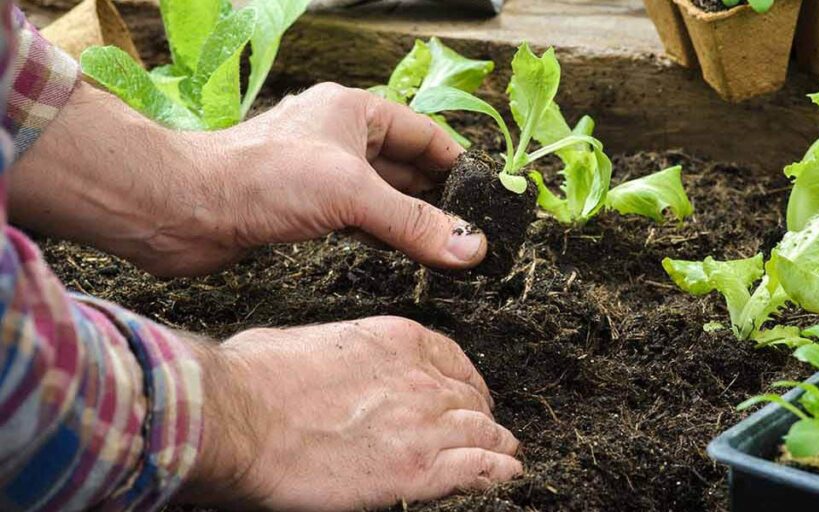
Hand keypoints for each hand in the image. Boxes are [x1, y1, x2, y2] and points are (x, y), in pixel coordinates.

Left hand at [9, 82, 485, 276]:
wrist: (183, 210)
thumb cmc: (261, 179)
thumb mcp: (351, 194)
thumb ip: (414, 222)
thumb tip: (472, 246)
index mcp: (354, 112)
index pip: (424, 135)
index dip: (457, 164)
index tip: (487, 199)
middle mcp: (339, 137)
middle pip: (406, 167)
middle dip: (439, 197)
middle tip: (474, 232)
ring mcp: (320, 174)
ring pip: (381, 196)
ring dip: (411, 220)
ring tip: (448, 249)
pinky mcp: (301, 209)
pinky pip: (356, 220)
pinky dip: (382, 236)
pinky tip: (401, 255)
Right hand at [180, 317, 521, 509]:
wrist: (236, 416)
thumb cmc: (253, 378)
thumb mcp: (303, 341)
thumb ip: (337, 354)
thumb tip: (328, 367)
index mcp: (396, 340)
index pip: (453, 360)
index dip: (464, 382)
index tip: (466, 395)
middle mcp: (419, 378)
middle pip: (470, 398)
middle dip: (479, 415)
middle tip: (482, 430)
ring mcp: (423, 424)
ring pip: (484, 432)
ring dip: (496, 444)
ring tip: (505, 454)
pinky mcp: (417, 470)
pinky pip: (479, 469)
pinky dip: (497, 473)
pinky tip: (506, 475)